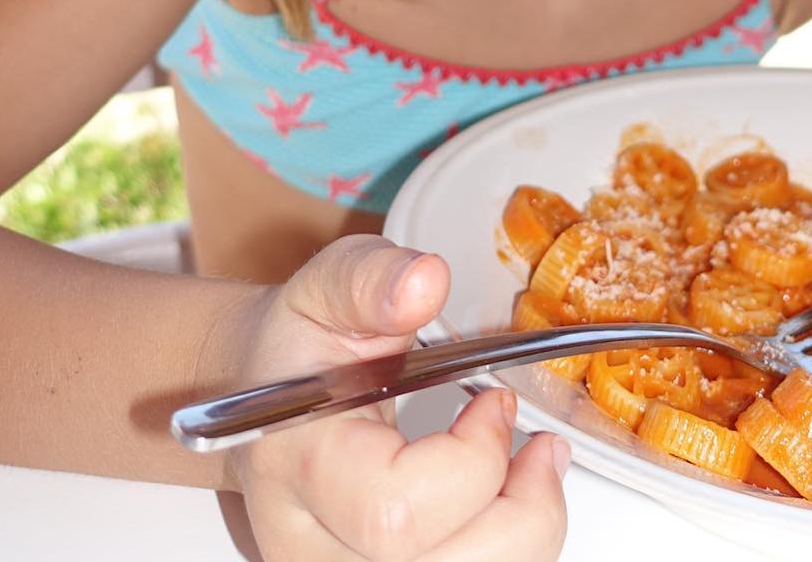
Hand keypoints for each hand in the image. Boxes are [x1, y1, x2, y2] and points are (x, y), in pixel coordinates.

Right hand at [229, 235, 568, 560]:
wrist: (269, 394)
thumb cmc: (300, 344)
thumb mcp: (328, 285)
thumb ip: (374, 278)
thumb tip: (425, 281)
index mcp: (300, 466)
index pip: (394, 512)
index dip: (472, 462)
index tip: (496, 401)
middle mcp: (311, 545)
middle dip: (522, 510)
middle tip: (541, 447)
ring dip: (527, 534)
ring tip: (538, 470)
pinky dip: (510, 548)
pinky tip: (513, 501)